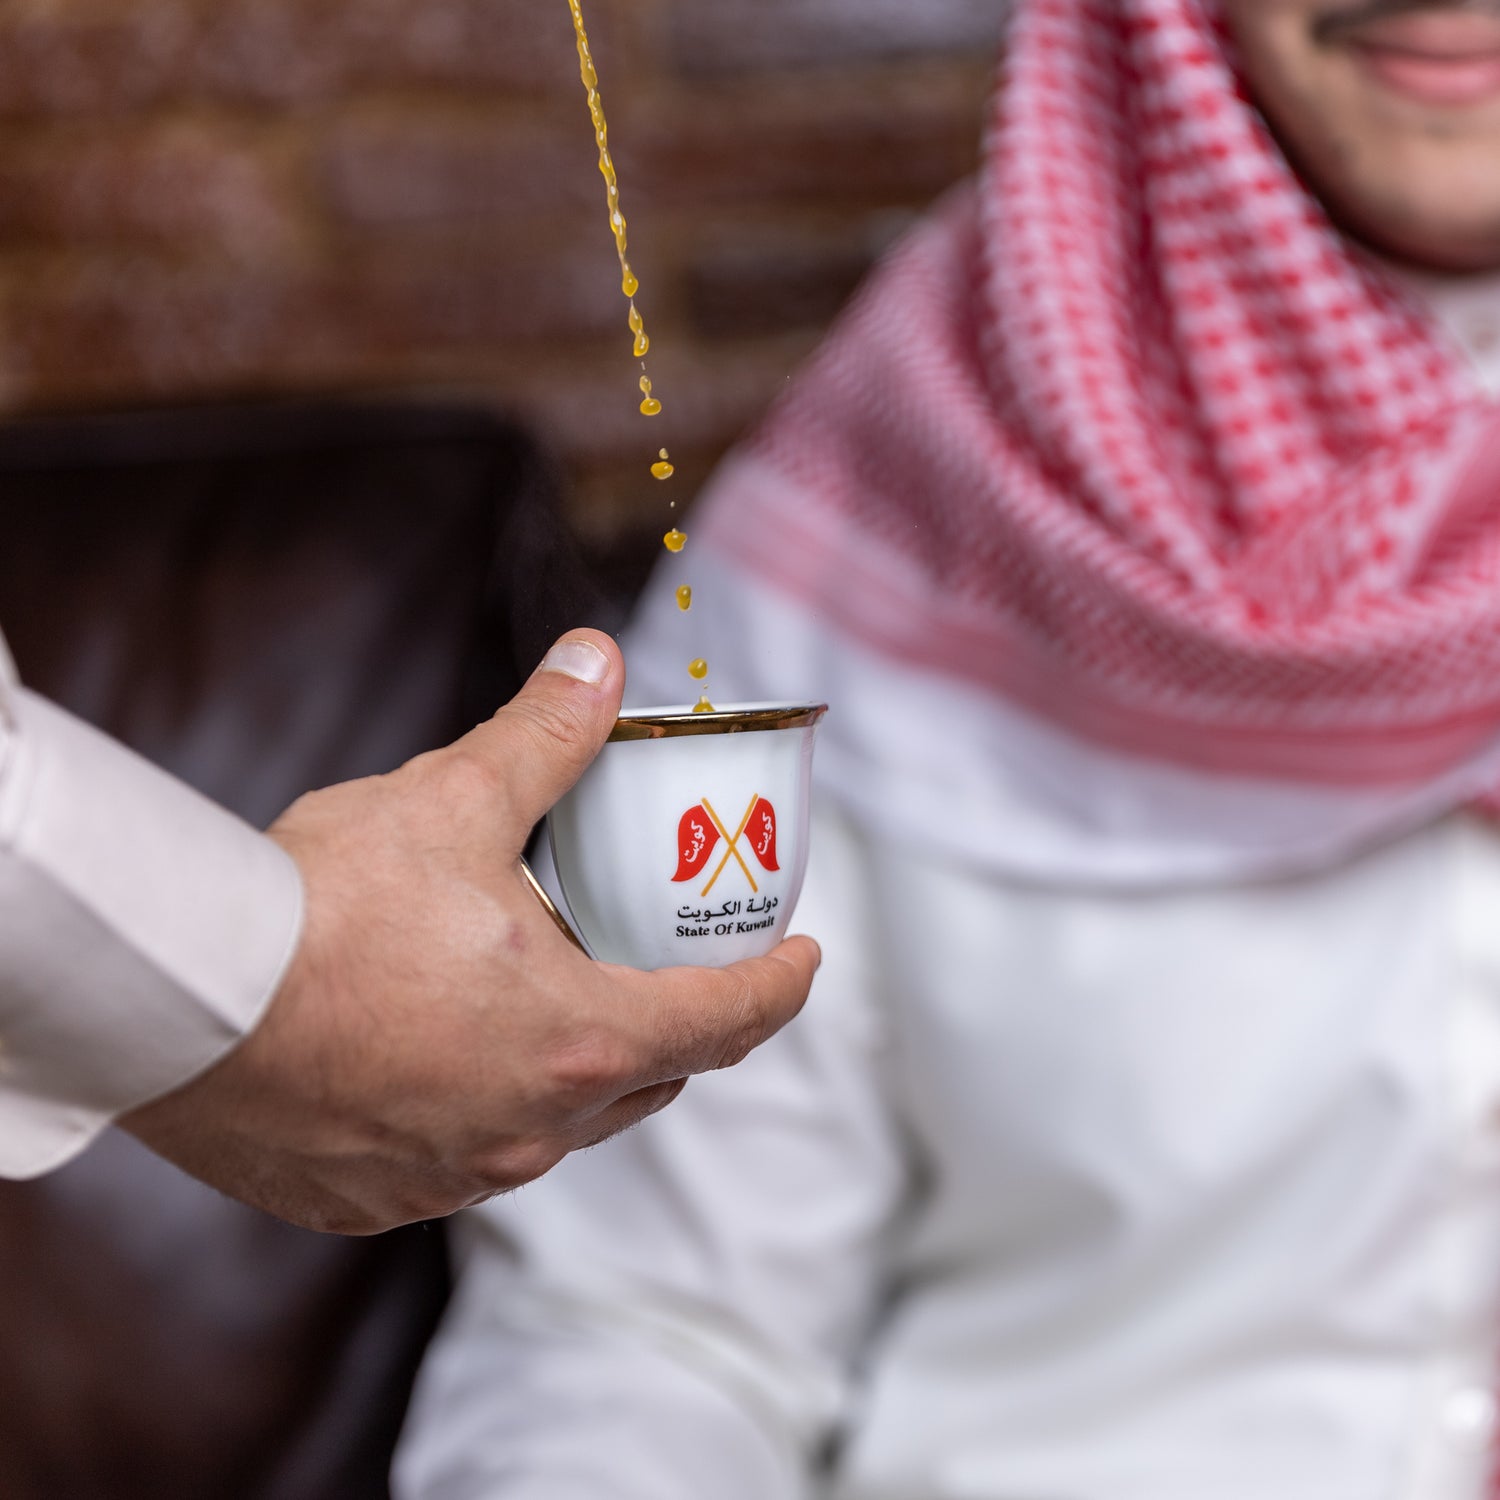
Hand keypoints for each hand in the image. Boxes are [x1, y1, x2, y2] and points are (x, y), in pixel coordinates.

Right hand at [122, 631, 819, 1234]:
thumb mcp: (452, 802)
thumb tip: (597, 661)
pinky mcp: (377, 1200)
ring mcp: (455, 1176)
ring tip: (558, 1003)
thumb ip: (544, 736)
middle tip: (677, 969)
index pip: (726, 1021)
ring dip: (582, 1069)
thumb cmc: (323, 909)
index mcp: (577, 1040)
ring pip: (562, 1126)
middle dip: (684, 1026)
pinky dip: (488, 1108)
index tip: (805, 959)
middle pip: (654, 1081)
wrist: (180, 1005)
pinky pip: (468, 1159)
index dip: (781, 986)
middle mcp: (531, 1128)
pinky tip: (448, 1058)